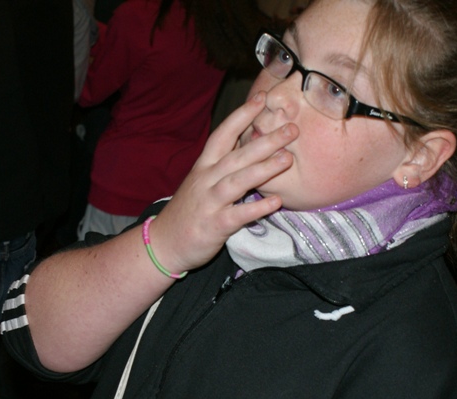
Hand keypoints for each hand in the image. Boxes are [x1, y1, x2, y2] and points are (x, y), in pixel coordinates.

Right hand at [144, 91, 297, 273]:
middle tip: (291, 129)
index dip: (242, 115)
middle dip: (264, 141)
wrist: (164, 242)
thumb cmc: (190, 210)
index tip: (263, 98)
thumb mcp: (202, 181)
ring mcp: (209, 202)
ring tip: (287, 159)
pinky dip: (257, 208)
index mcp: (204, 166)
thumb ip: (224, 163)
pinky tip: (276, 202)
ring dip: (262, 169)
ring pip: (237, 181)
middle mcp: (206, 180)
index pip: (223, 134)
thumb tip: (249, 141)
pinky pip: (238, 215)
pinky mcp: (214, 226)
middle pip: (236, 155)